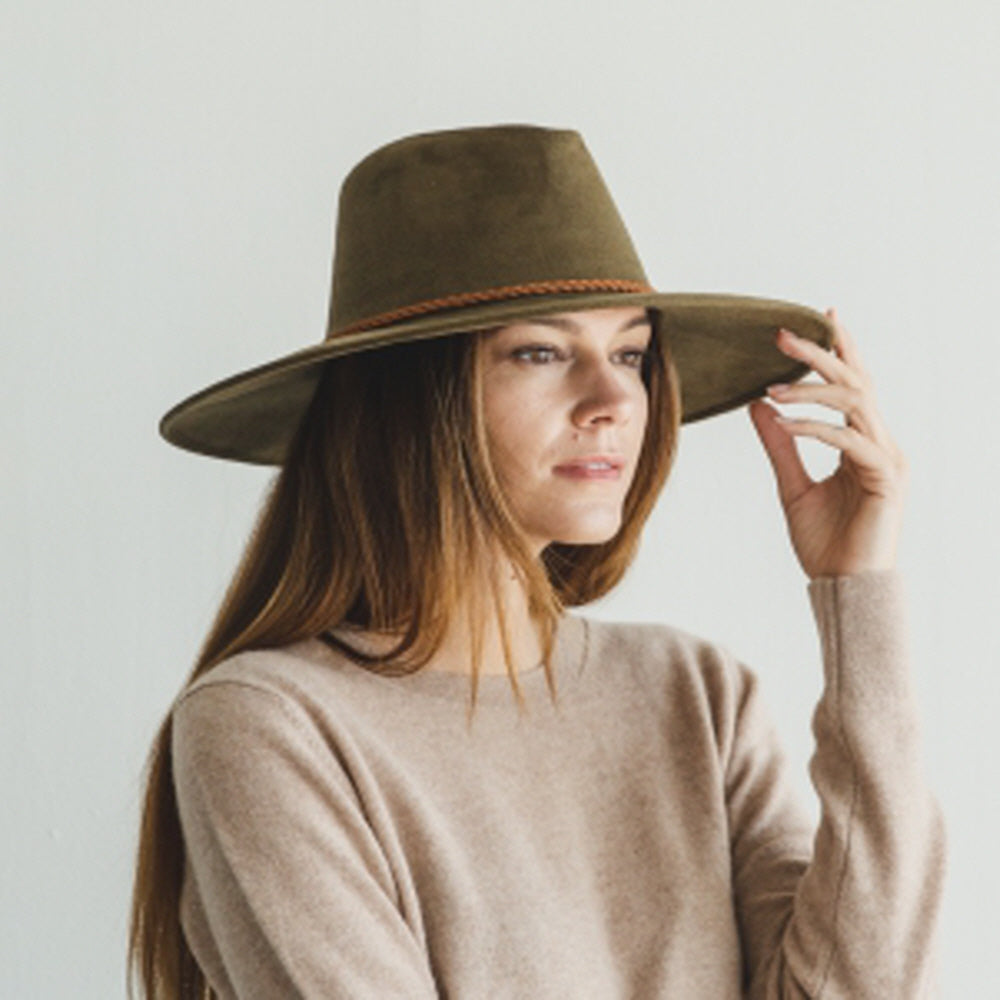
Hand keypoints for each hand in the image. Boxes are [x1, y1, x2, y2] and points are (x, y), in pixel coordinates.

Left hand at [747, 308, 907, 579]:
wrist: (843, 588)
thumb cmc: (825, 544)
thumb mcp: (792, 486)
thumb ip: (780, 445)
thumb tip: (758, 406)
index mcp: (862, 442)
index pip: (853, 385)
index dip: (840, 350)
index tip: (821, 318)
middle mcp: (880, 443)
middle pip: (856, 383)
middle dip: (821, 354)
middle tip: (783, 333)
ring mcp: (887, 459)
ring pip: (856, 404)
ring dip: (813, 388)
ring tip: (773, 383)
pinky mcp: (886, 478)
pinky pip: (850, 440)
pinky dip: (817, 427)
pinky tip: (786, 421)